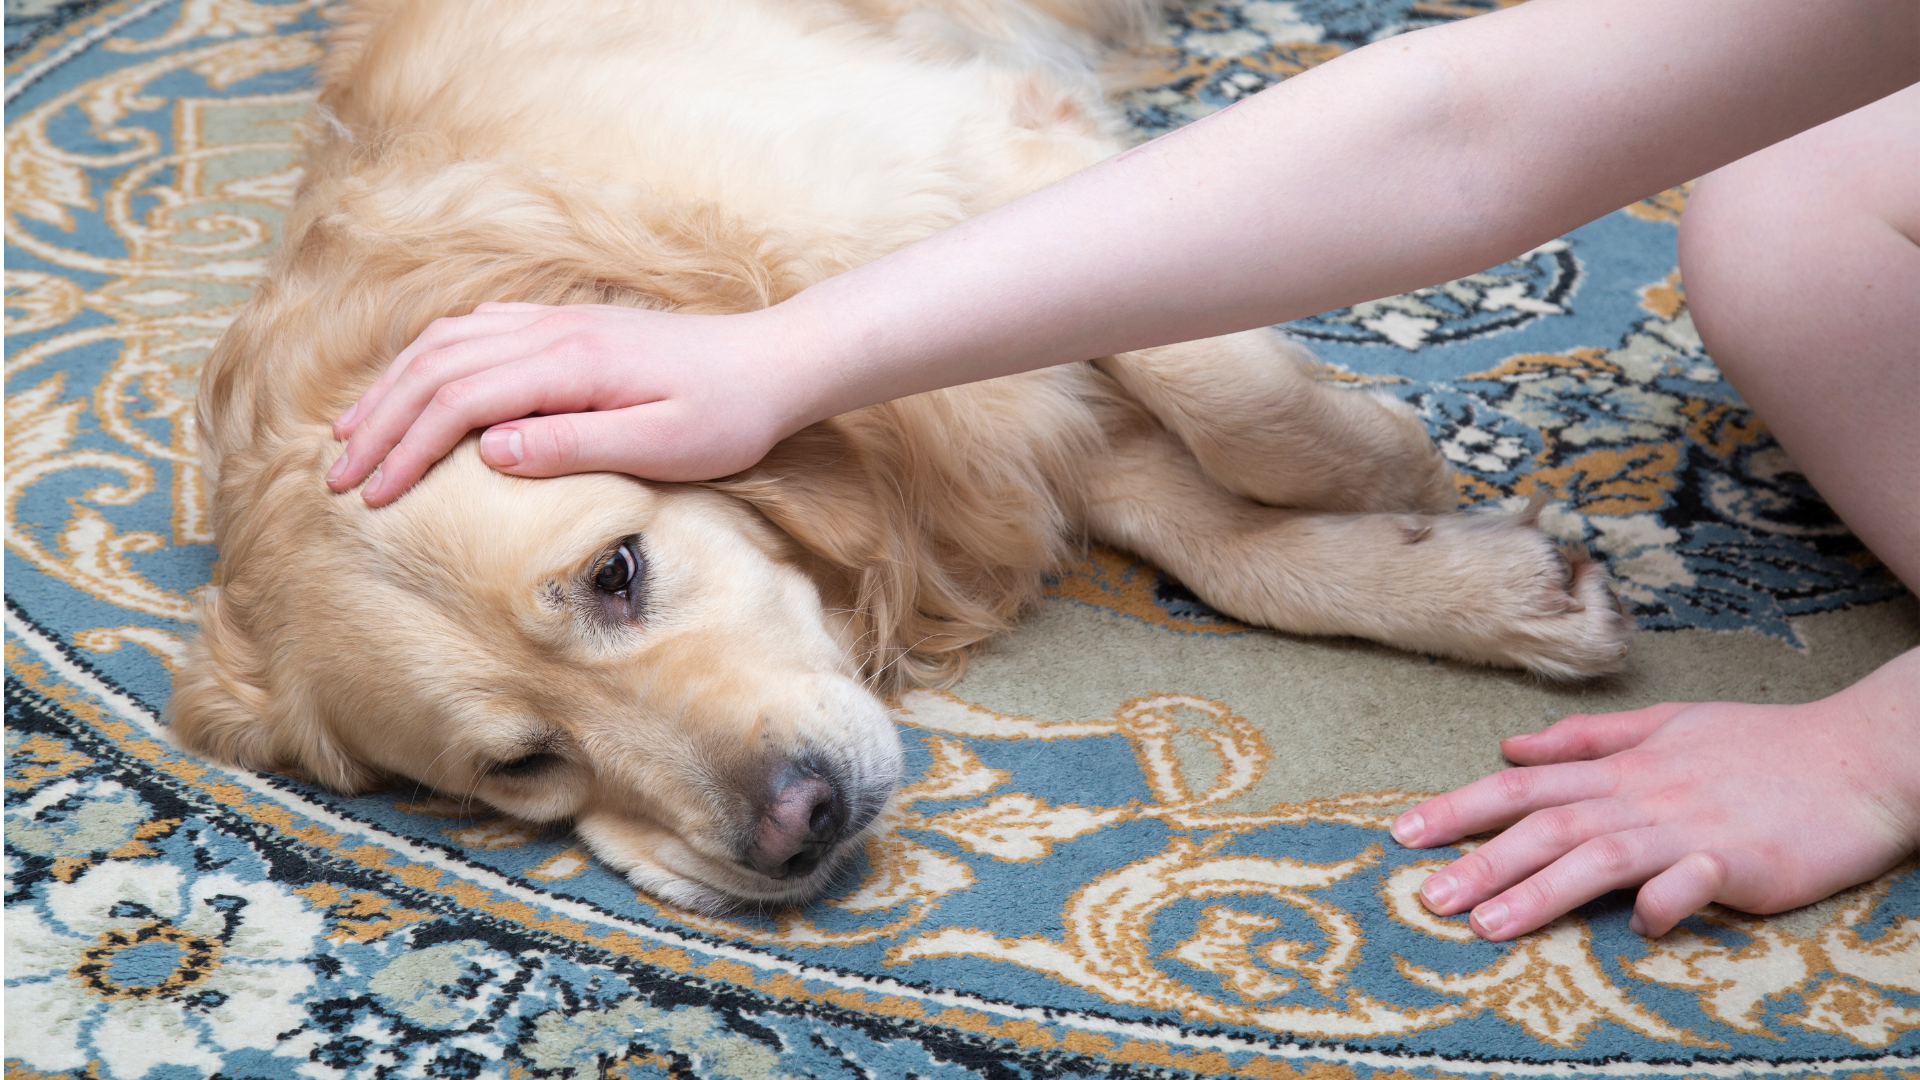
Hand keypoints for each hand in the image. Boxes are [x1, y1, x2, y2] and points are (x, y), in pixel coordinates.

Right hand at [325, 302, 815, 504]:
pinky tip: (414, 384)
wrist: (776, 362)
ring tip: (352, 434)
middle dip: (379, 423)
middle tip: (336, 477)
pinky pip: (477, 330)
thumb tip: (489, 451)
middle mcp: (552, 331)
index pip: (460, 401)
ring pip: (447, 343)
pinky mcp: (568, 326)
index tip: (371, 497)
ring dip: (393, 387)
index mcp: (570, 363)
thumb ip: (575, 445)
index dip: (406, 449)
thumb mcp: (663, 445)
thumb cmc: (729, 415)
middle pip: (436, 367)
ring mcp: (557, 322)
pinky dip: (429, 359)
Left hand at [1391, 649, 1919, 939]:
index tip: (1404, 833)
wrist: (1857, 757)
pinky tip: (1638, 926)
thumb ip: (1586, 739)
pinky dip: (1665, 901)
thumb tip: (1510, 746)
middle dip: (1479, 859)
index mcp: (1622, 766)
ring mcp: (1689, 827)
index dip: (1461, 807)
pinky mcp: (1741, 860)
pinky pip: (1694, 882)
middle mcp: (1643, 794)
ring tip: (1486, 924)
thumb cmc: (1761, 746)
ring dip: (1540, 890)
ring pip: (1599, 855)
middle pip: (1546, 825)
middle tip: (1424, 894)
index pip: (1523, 786)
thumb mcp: (1667, 724)